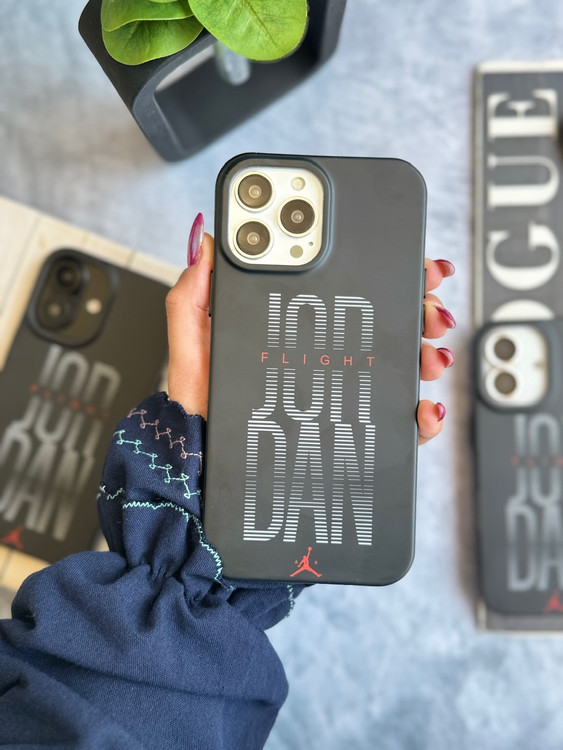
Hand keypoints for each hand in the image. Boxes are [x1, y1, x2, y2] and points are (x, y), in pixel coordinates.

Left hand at [166, 214, 454, 444]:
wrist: (204, 468)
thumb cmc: (199, 408)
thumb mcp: (192, 347)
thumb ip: (193, 297)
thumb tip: (207, 243)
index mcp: (294, 331)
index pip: (347, 292)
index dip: (384, 271)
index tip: (414, 262)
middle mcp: (322, 359)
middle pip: (386, 325)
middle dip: (420, 309)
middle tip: (429, 308)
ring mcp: (338, 396)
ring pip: (399, 368)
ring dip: (427, 355)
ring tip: (428, 355)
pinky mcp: (347, 435)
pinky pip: (394, 423)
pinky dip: (421, 416)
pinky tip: (422, 409)